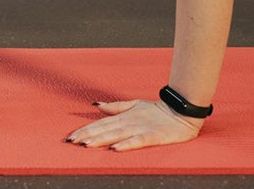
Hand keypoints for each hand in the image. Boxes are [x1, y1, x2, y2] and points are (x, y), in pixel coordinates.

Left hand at [65, 99, 201, 150]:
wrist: (181, 110)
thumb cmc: (157, 110)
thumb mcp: (134, 105)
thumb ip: (115, 107)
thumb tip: (96, 105)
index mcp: (123, 116)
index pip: (100, 123)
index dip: (85, 129)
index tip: (71, 135)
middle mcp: (129, 122)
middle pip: (104, 129)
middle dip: (87, 135)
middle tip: (72, 141)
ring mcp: (140, 128)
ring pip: (116, 134)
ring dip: (101, 139)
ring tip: (87, 145)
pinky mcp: (153, 136)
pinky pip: (137, 141)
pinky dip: (126, 144)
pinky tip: (115, 149)